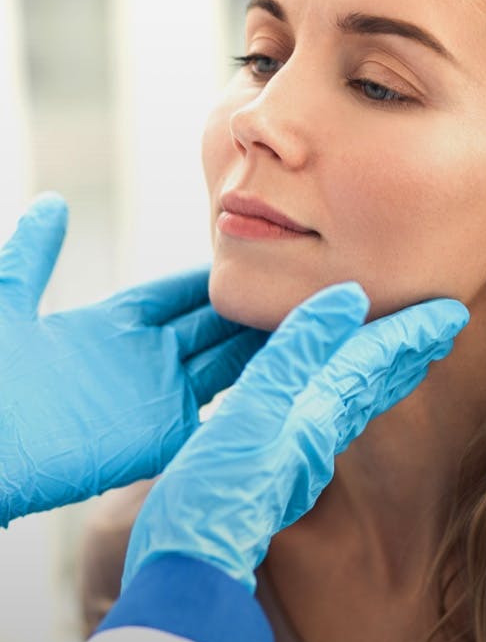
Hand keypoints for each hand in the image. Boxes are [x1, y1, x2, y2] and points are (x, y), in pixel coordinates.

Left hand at [0, 194, 265, 524]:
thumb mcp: (5, 300)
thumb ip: (33, 253)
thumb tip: (52, 201)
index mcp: (108, 327)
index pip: (172, 294)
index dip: (205, 278)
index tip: (246, 255)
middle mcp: (140, 360)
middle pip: (206, 326)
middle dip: (244, 308)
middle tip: (288, 285)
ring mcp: (156, 400)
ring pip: (222, 364)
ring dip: (257, 345)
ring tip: (300, 320)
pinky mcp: (165, 440)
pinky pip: (220, 416)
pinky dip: (252, 397)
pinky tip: (284, 374)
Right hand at [122, 282, 469, 592]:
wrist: (193, 564)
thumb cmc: (215, 490)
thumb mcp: (252, 408)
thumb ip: (298, 352)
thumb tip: (352, 299)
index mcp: (319, 412)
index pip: (376, 360)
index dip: (411, 331)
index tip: (453, 313)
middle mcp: (319, 432)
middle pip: (376, 382)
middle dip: (409, 351)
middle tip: (445, 329)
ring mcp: (302, 453)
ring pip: (356, 401)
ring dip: (385, 371)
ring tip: (406, 354)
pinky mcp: (280, 469)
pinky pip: (329, 417)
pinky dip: (347, 394)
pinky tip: (337, 396)